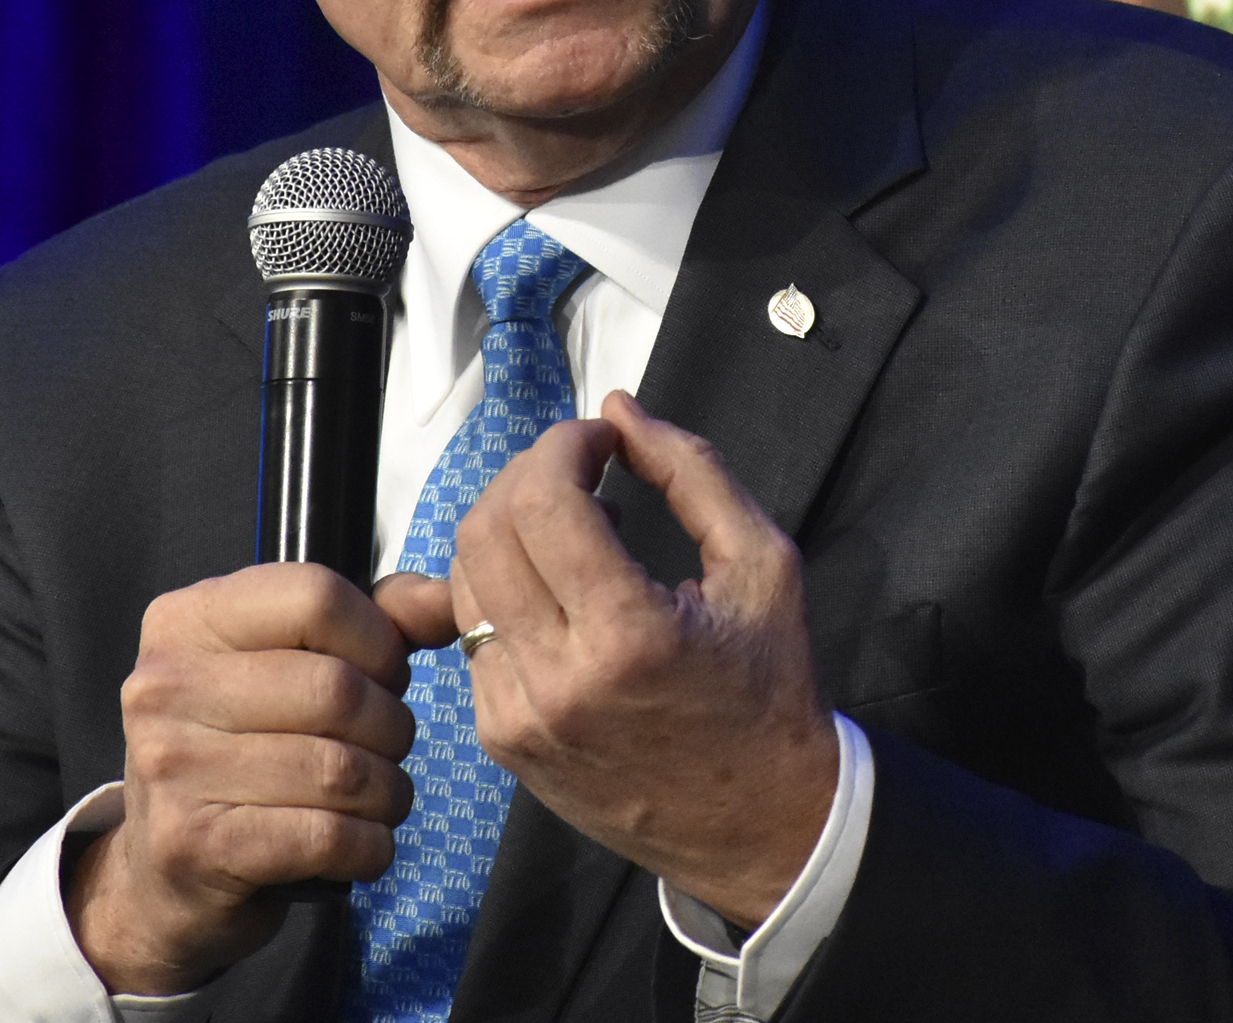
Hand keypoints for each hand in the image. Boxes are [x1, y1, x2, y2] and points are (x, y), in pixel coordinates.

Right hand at [64, 564, 448, 993]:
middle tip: (385, 748)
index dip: (378, 640)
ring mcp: (171, 766)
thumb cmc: (242, 754)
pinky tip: (359, 844)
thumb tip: (445, 600)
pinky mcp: (193, 844)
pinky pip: (326, 836)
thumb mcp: (288, 666)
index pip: (317, 597)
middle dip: (391, 727)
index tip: (383, 676)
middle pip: (337, 689)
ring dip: (387, 793)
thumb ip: (373, 621)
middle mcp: (165, 685)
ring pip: (340, 770)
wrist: (163, 874)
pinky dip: (368, 846)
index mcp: (187, 620)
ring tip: (378, 798)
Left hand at [448, 390, 837, 927]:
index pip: (543, 502)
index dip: (565, 447)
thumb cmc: (769, 693)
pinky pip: (471, 632)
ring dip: (508, 526)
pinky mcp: (501, 739)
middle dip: (529, 475)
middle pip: (485, 530)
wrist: (758, 822)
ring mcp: (519, 716)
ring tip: (570, 526)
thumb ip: (691, 471)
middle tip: (582, 472)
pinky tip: (558, 588)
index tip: (603, 443)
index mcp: (630, 637)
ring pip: (463, 577)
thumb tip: (620, 410)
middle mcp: (558, 682)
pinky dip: (504, 587)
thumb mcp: (763, 564)